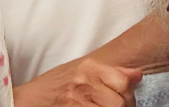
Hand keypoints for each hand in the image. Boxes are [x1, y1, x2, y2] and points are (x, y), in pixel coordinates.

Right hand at [13, 57, 142, 106]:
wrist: (30, 99)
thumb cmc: (57, 83)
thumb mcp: (82, 69)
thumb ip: (111, 71)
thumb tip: (138, 75)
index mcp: (89, 66)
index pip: (124, 82)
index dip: (131, 93)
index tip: (129, 97)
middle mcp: (84, 82)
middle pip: (120, 102)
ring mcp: (77, 101)